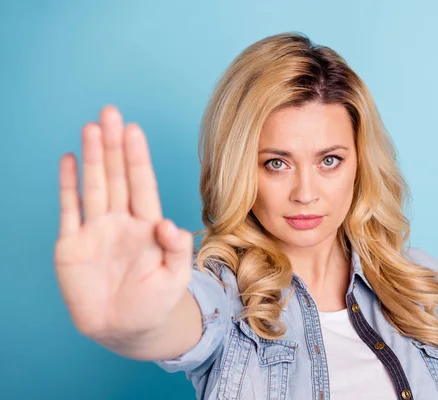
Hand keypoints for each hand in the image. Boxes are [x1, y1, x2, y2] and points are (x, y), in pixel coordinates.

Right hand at [54, 105, 193, 337]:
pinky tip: (70, 160)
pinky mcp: (72, 246)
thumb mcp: (173, 278)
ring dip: (92, 157)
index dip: (137, 158)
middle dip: (113, 145)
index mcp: (147, 226)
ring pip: (94, 186)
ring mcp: (96, 231)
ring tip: (92, 128)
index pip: (142, 184)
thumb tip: (167, 223)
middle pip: (117, 176)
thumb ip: (176, 249)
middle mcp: (121, 221)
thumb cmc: (155, 303)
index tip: (134, 130)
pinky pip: (69, 210)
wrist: (126, 329)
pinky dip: (68, 185)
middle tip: (110, 112)